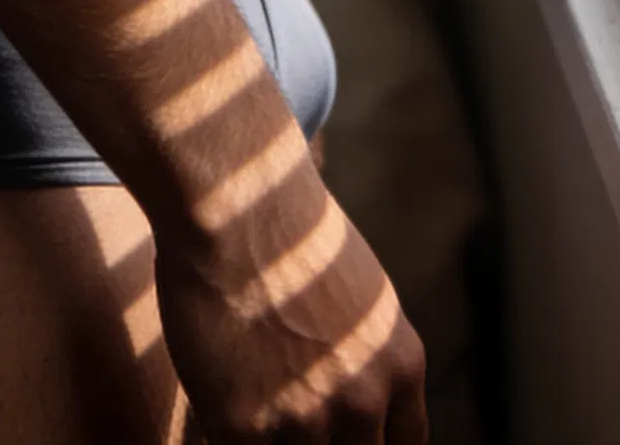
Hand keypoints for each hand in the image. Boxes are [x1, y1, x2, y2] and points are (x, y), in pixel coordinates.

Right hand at [155, 170, 427, 441]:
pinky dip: (230, 439)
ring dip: (275, 441)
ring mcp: (304, 420)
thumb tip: (362, 403)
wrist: (233, 200)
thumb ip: (369, 356)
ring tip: (255, 403)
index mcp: (399, 367)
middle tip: (291, 413)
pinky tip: (220, 406)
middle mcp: (362, 402)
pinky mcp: (243, 427)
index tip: (343, 439)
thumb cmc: (288, 231)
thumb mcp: (362, 294)